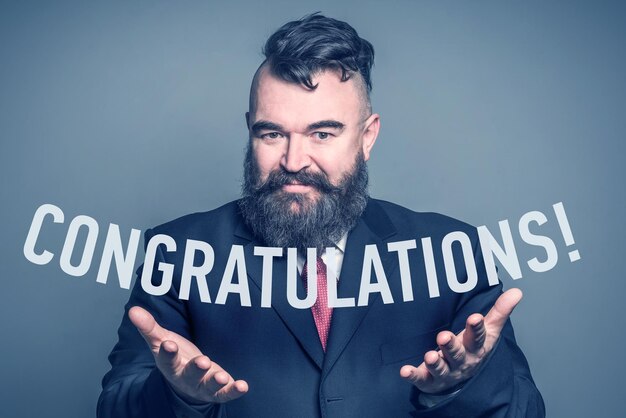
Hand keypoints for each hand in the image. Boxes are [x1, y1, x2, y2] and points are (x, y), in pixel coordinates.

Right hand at [129, 306, 247, 403]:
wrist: (186, 382)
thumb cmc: (175, 357)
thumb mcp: (161, 341)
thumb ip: (149, 327)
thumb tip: (132, 310)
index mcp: (170, 364)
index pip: (167, 359)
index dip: (168, 352)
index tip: (168, 344)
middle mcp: (186, 377)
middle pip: (190, 374)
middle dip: (196, 369)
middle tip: (202, 361)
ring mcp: (203, 385)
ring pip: (208, 385)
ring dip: (215, 381)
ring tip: (221, 376)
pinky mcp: (219, 390)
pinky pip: (226, 393)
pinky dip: (234, 390)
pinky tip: (243, 386)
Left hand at [400, 288, 522, 393]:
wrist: (463, 381)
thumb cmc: (473, 349)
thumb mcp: (488, 331)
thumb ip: (499, 312)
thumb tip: (517, 291)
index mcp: (476, 348)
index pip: (478, 337)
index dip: (476, 328)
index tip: (474, 317)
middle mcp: (461, 361)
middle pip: (457, 354)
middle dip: (451, 346)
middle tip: (443, 337)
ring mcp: (446, 372)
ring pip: (441, 368)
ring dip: (435, 362)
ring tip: (430, 356)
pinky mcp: (429, 380)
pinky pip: (421, 378)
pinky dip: (413, 375)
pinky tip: (404, 371)